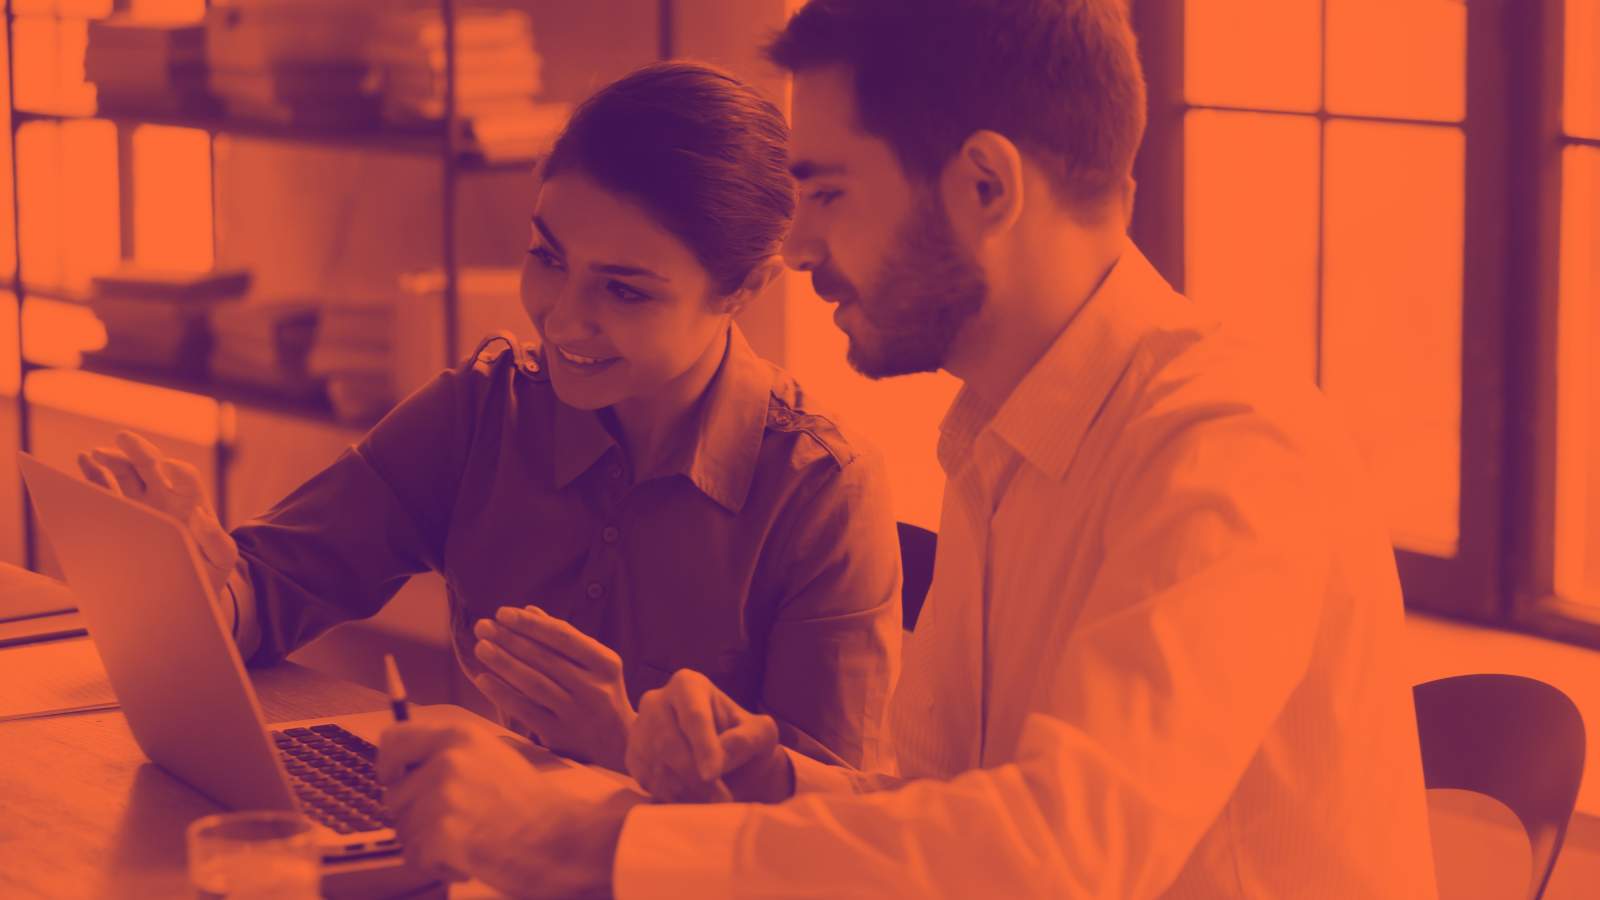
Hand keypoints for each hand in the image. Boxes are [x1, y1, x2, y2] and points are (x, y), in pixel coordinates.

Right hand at [76, 430, 236, 597]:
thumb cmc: (207, 572)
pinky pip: (107, 487)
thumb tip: (200, 515)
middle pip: (153, 466)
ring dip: (114, 459)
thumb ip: (215, 540)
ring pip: (128, 472)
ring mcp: (143, 503)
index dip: (179, 471)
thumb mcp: (221, 559)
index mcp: (191, 504)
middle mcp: (166, 497)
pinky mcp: (123, 513)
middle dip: (139, 451)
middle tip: (123, 438)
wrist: (187, 587)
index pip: (187, 478)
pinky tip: (83, 459)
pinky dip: (94, 473)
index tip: (167, 466)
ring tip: (96, 453)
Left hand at [379, 719, 641, 897]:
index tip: (395, 779)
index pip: (392, 740)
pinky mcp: (442, 834)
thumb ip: (447, 754)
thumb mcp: (490, 756)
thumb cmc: (529, 803)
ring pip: (403, 831)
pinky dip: (438, 865)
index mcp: (457, 736)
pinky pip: (416, 857)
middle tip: (456, 824)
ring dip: (428, 844)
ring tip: (469, 839)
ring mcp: (443, 797)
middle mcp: (446, 760)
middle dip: (415, 818)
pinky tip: (470, 857)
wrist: (561, 838)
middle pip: (394, 797)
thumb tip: (403, 765)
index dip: (388, 765)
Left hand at [471, 605, 636, 770]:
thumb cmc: (601, 696)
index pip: (563, 636)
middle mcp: (594, 688)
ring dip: (503, 662)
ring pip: (534, 683)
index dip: (530, 623)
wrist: (618, 746)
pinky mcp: (560, 735)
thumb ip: (565, 639)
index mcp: (605, 664)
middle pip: (545, 658)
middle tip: (483, 627)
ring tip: (481, 647)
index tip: (502, 612)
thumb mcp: (595, 666)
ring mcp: (577, 713)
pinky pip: (526, 710)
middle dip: (510, 639)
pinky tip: (483, 679)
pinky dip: (502, 693)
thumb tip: (529, 611)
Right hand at [627, 668, 791, 803]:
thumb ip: (748, 738)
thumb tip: (722, 754)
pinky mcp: (633, 757)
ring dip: (685, 791)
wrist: (724, 760)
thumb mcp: (760, 734)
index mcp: (688, 685)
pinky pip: (646, 780)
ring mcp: (640, 729)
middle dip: (694, 776)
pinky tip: (693, 800)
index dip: (702, 746)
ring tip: (712, 802)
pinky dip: (671, 796)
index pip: (693, 715)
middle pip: (668, 742)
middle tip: (720, 799)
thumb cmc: (743, 740)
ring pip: (655, 765)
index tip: (712, 774)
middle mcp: (656, 701)